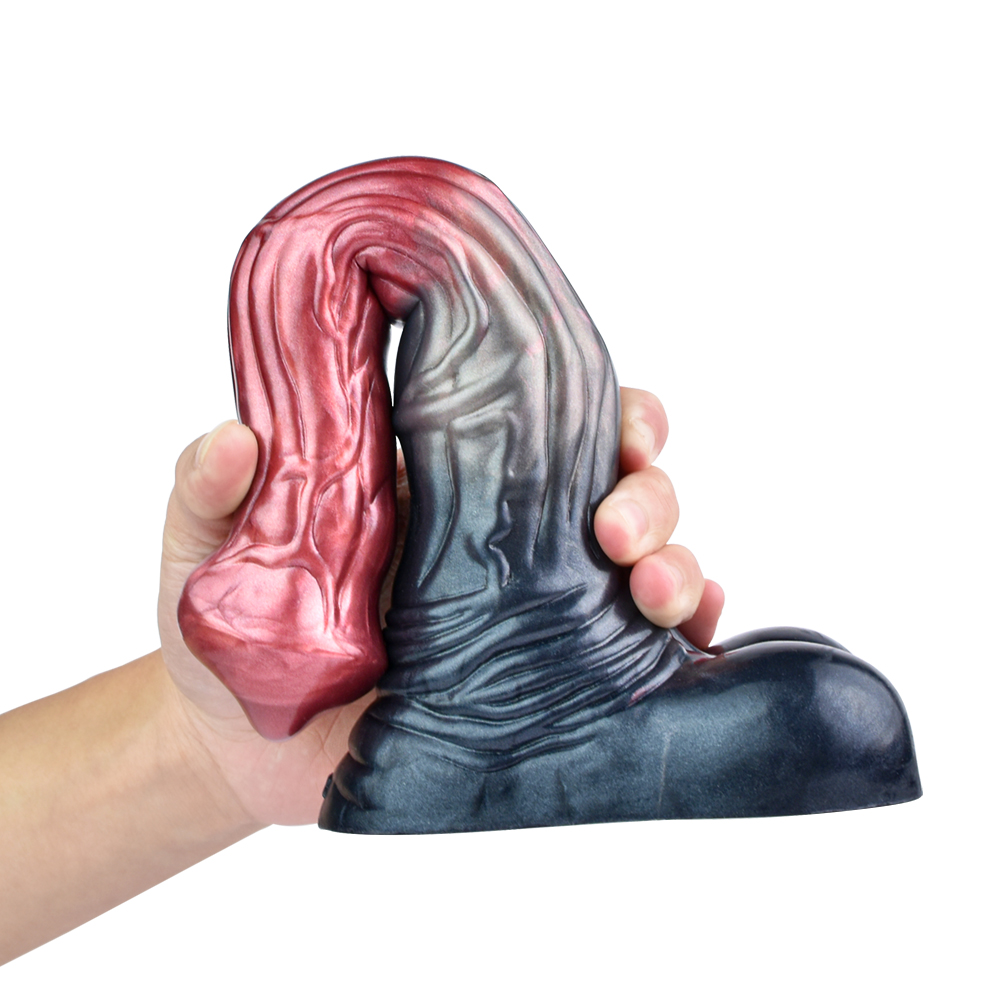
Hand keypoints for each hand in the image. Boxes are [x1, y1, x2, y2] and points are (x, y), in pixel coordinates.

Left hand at [157, 387, 723, 825]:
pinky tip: (688, 633)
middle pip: (615, 487)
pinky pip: (635, 654)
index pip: (547, 422)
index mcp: (445, 482)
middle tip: (617, 530)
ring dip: (673, 562)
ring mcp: (530, 614)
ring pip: (641, 564)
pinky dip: (683, 635)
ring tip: (654, 589)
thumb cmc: (231, 635)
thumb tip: (234, 437)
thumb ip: (206, 493)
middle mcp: (506, 539)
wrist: (239, 749)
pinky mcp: (541, 687)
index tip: (622, 424)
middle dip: (647, 493)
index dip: (605, 409)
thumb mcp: (205, 554)